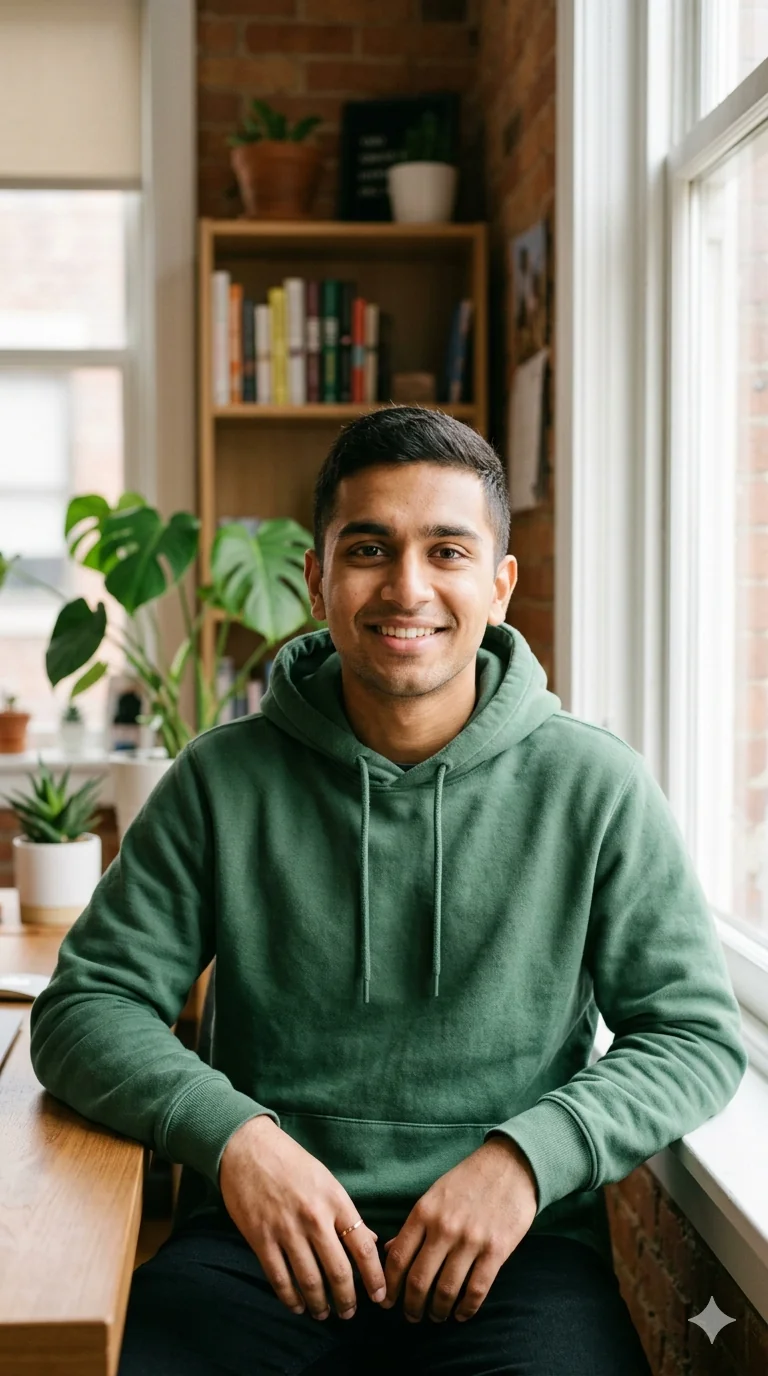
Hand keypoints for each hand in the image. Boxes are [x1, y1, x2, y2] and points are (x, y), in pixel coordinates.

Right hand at [219, 1115, 385, 1321]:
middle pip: (338, 1271)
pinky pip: (279, 1278)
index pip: (362, 1247)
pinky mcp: (261, 1238)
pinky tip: (297, 1306)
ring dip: (320, 1304)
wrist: (248, 1148)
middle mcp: (314, 1218)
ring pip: (309, 1280)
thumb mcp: (327, 1181)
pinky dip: (291, 1298)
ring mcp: (286, 1230)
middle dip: (347, 1299)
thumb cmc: (291, 1163)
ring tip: (324, 1314)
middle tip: (349, 1313)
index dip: (374, 1277)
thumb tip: (370, 1242)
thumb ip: (347, 1213)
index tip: (379, 1296)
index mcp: (335, 1201)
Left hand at [381, 1135, 537, 1323]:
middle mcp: (444, 1228)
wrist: (511, 1165)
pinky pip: (476, 1290)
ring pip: (446, 1290)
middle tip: (412, 1316)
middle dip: (411, 1306)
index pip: (398, 1258)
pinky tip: (461, 1314)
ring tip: (436, 1316)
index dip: (390, 1286)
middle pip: (419, 1280)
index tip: (387, 1301)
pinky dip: (466, 1309)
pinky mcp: (496, 1250)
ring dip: (437, 1311)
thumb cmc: (469, 1180)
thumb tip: (390, 1251)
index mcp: (424, 1212)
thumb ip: (414, 1224)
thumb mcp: (435, 1195)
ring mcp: (471, 1240)